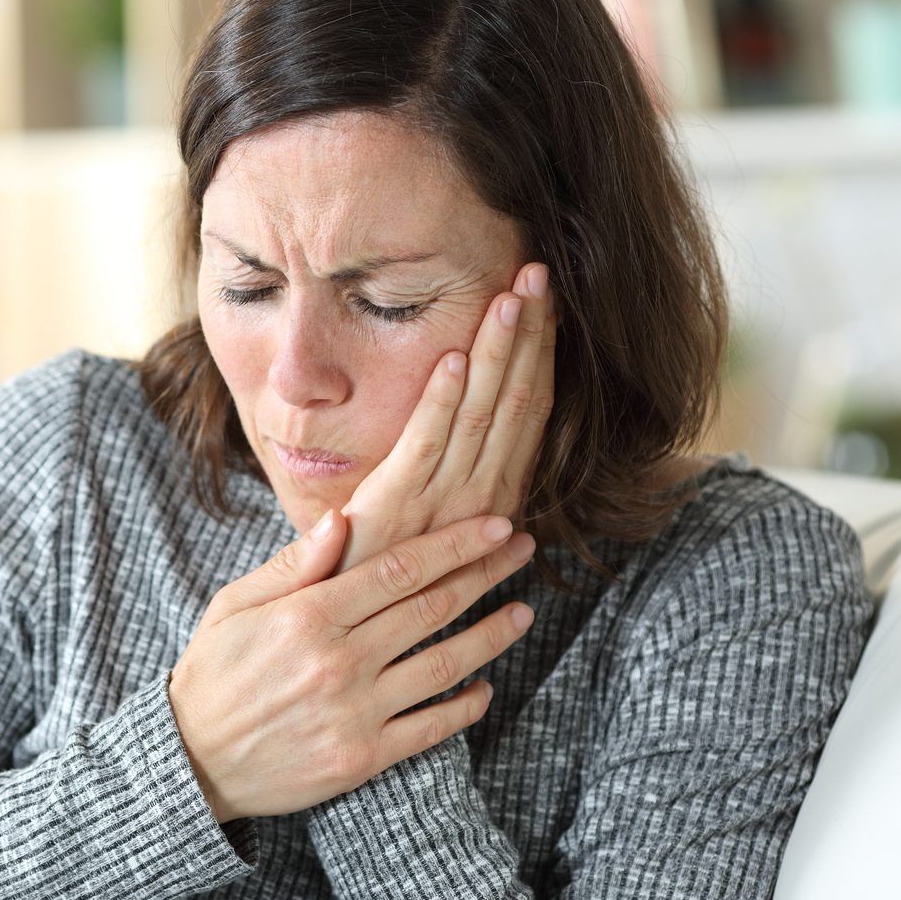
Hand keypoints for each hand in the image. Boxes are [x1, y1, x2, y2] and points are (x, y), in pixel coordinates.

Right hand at [168, 511, 536, 823]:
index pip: (399, 568)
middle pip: (431, 607)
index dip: (455, 544)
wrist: (192, 761)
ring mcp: (355, 711)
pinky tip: (484, 687)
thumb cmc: (213, 672)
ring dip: (491, 636)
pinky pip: (430, 728)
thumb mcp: (235, 605)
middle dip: (485, 573)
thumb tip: (343, 518)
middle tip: (523, 551)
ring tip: (523, 613)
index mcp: (307, 615)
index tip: (495, 525)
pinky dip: (465, 706)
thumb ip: (292, 564)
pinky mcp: (362, 758)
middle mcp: (338, 660)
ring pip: (443, 665)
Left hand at [335, 261, 555, 573]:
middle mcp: (482, 495)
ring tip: (510, 296)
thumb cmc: (389, 571)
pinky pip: (425, 442)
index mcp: (496, 495)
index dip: (541, 352)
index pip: (529, 410)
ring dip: (495, 352)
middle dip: (529, 334)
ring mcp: (441, 500)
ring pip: (480, 412)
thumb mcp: (442, 530)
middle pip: (515, 400)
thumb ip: (469, 504)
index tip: (548, 300)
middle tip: (539, 272)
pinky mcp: (396, 504)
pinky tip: (451, 356)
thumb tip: (512, 506)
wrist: (352, 626)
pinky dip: (439, 399)